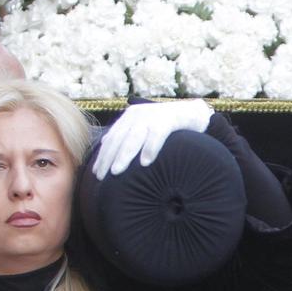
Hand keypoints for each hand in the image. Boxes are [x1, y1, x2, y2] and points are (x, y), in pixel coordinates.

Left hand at [91, 100, 213, 179]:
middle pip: (119, 138)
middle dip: (109, 158)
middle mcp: (138, 114)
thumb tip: (107, 146)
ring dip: (124, 156)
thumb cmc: (169, 127)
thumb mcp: (145, 128)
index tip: (96, 173)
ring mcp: (153, 115)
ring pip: (134, 137)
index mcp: (130, 117)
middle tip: (101, 176)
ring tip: (116, 172)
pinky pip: (157, 135)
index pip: (112, 137)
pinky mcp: (170, 118)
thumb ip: (128, 135)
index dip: (103, 155)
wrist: (195, 113)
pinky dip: (150, 148)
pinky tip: (145, 162)